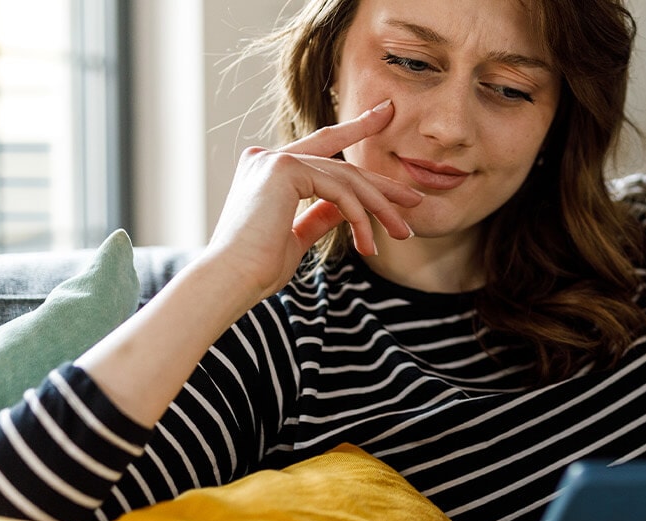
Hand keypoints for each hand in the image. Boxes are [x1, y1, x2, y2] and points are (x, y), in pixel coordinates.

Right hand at [199, 99, 424, 304]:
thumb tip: (347, 208)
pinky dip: (360, 216)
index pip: (320, 146)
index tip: (384, 115)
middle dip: (382, 185)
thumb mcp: (297, 236)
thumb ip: (320, 215)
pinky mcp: (283, 169)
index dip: (355, 129)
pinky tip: (368, 243)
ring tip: (403, 232)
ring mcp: (273, 159)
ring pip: (345, 179)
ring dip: (380, 208)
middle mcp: (267, 156)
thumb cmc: (257, 268)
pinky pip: (338, 190)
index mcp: (266, 168)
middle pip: (340, 165)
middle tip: (415, 201)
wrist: (230, 279)